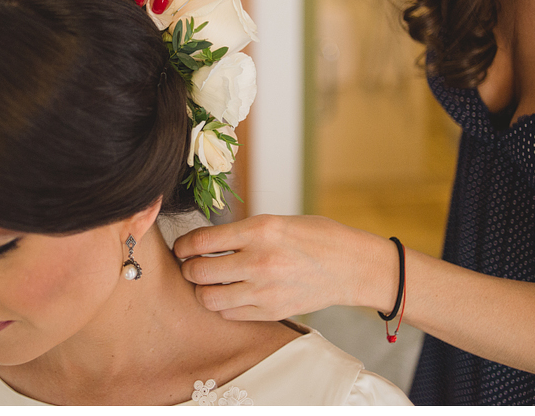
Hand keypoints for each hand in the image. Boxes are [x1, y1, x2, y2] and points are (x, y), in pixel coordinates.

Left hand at [173, 214, 396, 320]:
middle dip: (188, 268)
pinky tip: (230, 294)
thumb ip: (241, 232)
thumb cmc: (315, 237)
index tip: (182, 248)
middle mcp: (259, 260)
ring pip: (208, 298)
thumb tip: (202, 243)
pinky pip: (229, 314)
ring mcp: (265, 290)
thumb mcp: (276, 221)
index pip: (200, 241)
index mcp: (259, 230)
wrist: (352, 266)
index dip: (183, 246)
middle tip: (192, 265)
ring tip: (209, 282)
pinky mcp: (272, 312)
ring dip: (202, 290)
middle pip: (198, 272)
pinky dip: (223, 305)